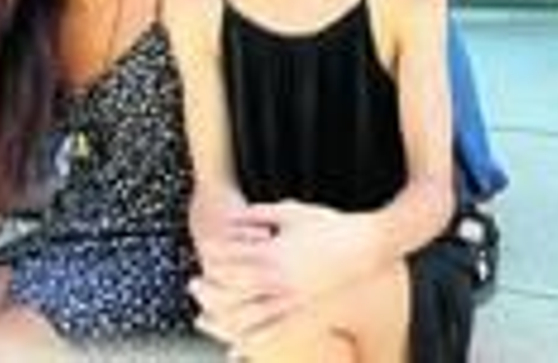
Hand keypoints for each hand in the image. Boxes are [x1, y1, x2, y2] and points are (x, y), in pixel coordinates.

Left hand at [192, 201, 371, 346]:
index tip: (199, 253)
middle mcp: (278, 278)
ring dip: (222, 318)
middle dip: (209, 288)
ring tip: (204, 317)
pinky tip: (236, 346)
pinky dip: (250, 340)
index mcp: (273, 252)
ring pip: (247, 314)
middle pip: (231, 288)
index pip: (231, 256)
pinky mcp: (303, 311)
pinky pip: (271, 330)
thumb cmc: (328, 225)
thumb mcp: (293, 212)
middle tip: (192, 285)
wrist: (365, 246)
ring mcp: (291, 298)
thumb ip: (261, 214)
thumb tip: (235, 215)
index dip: (212, 255)